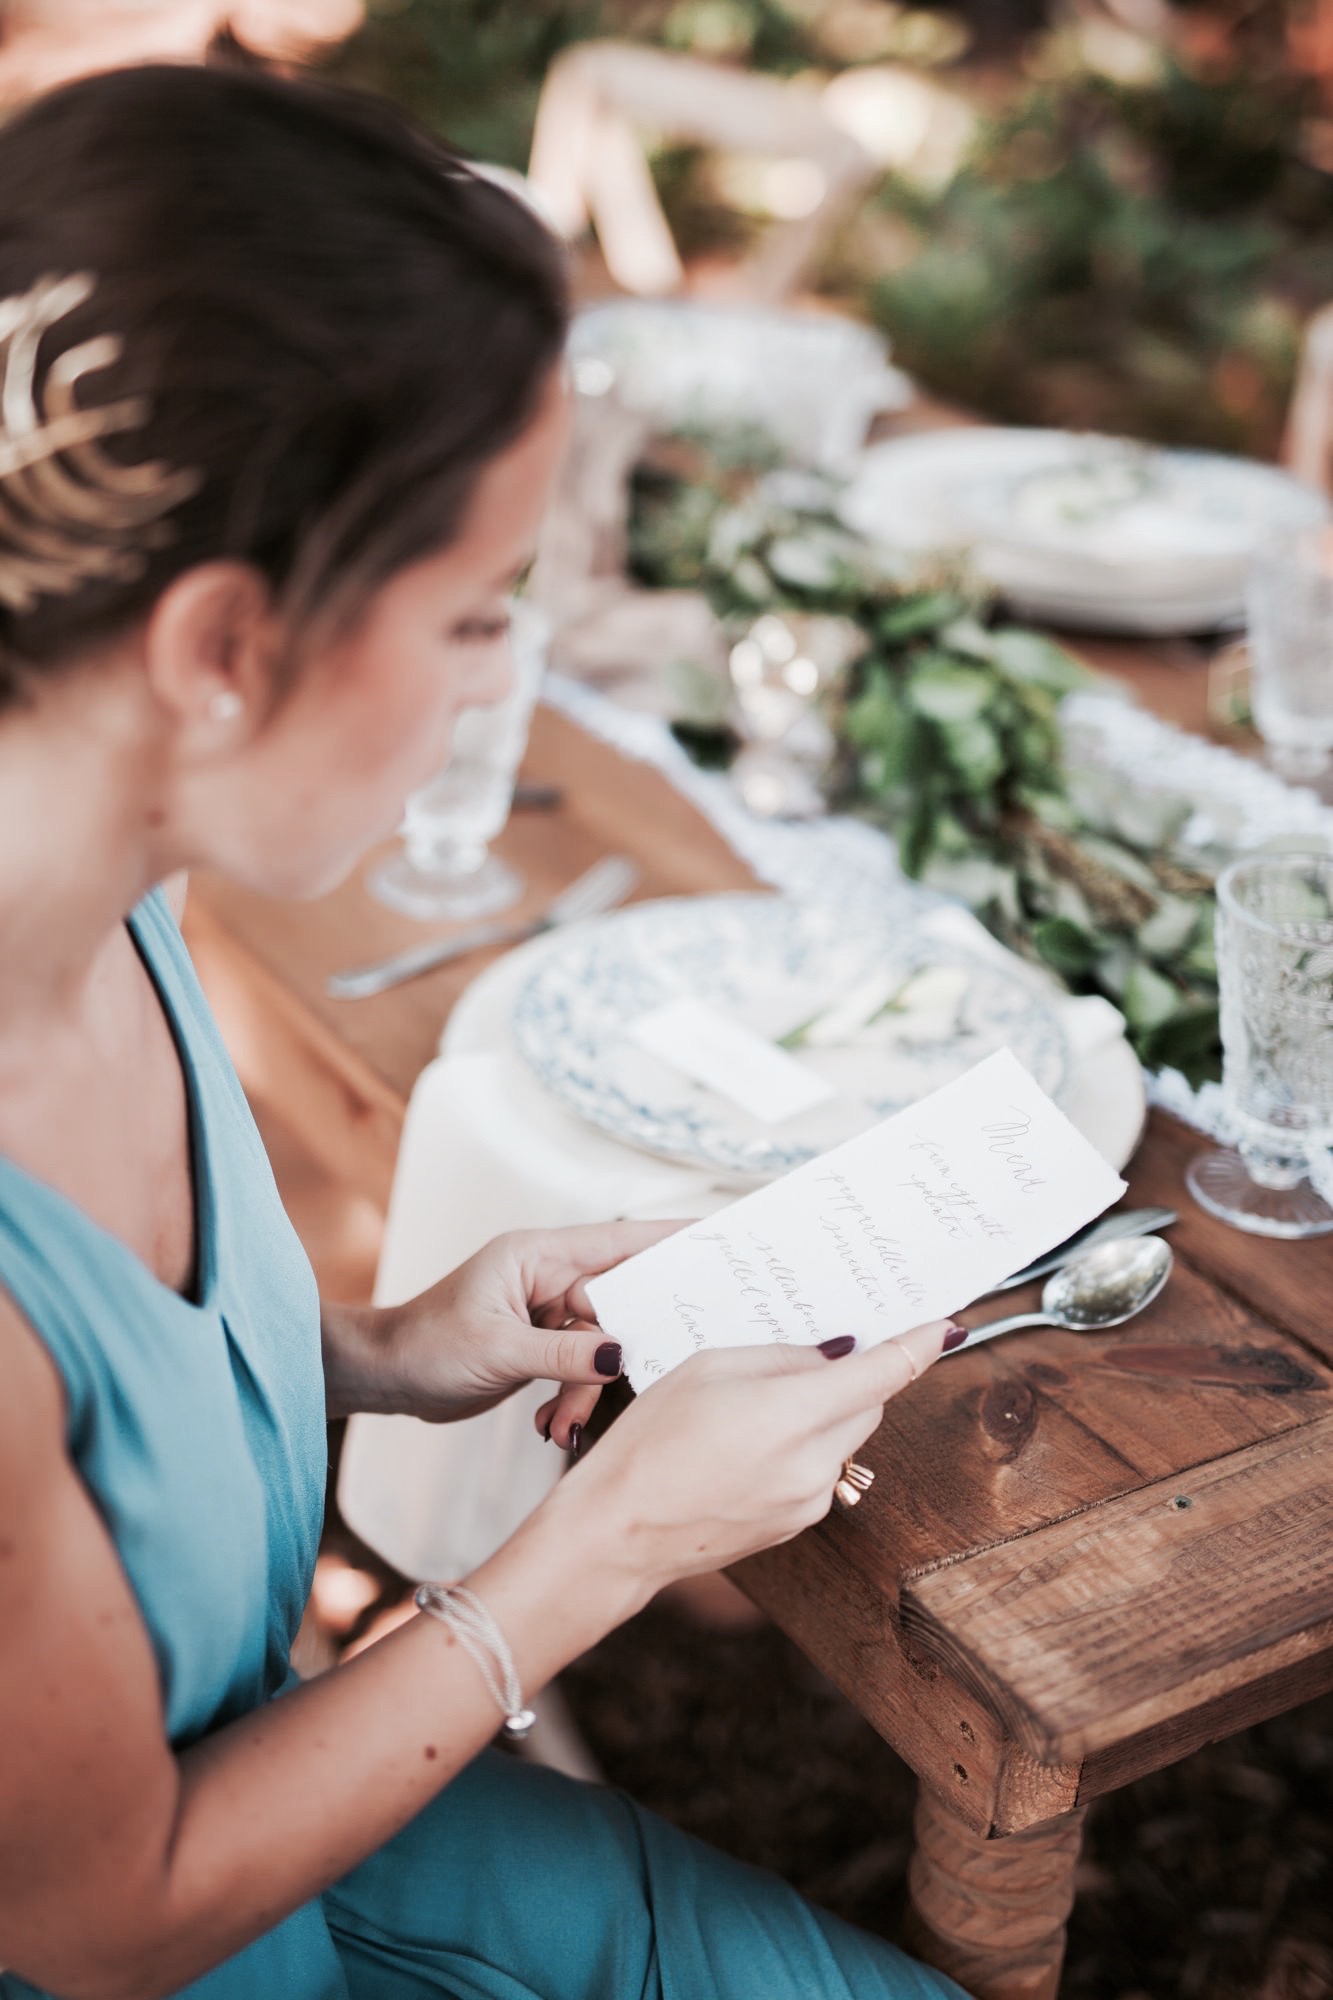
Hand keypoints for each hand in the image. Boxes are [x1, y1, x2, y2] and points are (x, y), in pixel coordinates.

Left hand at [371, 1221, 681, 1423]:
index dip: (670, 1239)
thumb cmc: (427, 1347)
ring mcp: (548, 1314)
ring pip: (601, 1347)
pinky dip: (572, 1400)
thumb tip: (622, 1353)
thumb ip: (564, 1353)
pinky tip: (552, 1425)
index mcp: (539, 1256)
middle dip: (626, 1347)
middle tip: (647, 1370)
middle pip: (619, 1303)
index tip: (718, 1238)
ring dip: (586, 1391)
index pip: (619, 1242)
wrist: (386, 1377)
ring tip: (560, 1425)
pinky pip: (582, 1369)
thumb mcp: (498, 1351)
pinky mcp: (544, 1347)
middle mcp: (549, 1278)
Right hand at [555, 1319, 952, 1594]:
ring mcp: (810, 1501)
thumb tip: (834, 1356)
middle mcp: (815, 1464)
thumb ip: (782, 1357)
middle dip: (850, 1378)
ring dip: (823, 1415)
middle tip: (798, 1361)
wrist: (619, 1532)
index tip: (945, 1326)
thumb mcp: (710, 1368)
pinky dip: (803, 1448)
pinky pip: (822, 1470)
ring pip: (845, 1438)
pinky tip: (747, 1447)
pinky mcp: (798, 1524)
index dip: (920, 1345)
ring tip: (752, 1412)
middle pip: (869, 1404)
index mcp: (794, 1414)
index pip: (884, 1374)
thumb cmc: (651, 1443)